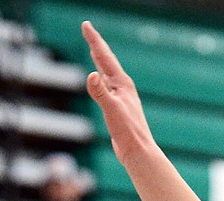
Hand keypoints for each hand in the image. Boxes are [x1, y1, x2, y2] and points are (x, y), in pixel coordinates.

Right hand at [83, 22, 157, 163]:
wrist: (138, 152)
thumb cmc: (127, 132)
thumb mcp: (111, 110)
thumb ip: (100, 92)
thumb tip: (91, 75)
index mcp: (122, 83)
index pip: (104, 57)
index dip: (94, 40)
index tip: (85, 25)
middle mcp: (122, 86)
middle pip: (106, 60)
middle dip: (95, 45)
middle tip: (87, 29)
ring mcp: (120, 97)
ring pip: (106, 72)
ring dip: (99, 59)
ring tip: (93, 49)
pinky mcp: (118, 108)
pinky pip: (106, 86)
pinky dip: (100, 77)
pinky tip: (99, 79)